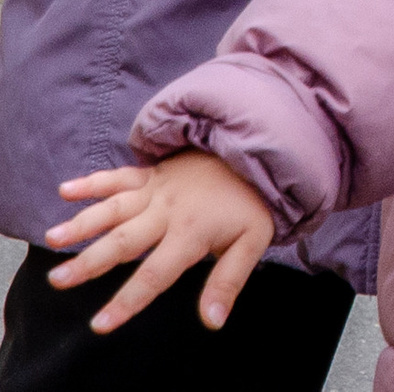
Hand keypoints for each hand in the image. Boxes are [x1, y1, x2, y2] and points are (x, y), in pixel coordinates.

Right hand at [45, 149, 275, 331]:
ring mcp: (157, 189)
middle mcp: (167, 211)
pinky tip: (65, 190)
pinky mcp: (153, 172)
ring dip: (83, 222)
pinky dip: (93, 181)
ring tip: (52, 238)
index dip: (128, 301)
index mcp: (191, 232)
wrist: (258, 150)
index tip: (99, 325)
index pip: (155, 274)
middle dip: (90, 262)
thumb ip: (228, 281)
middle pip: (124, 240)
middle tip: (58, 280)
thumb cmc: (251, 203)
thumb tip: (212, 321)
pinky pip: (120, 176)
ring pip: (115, 207)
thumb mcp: (252, 241)